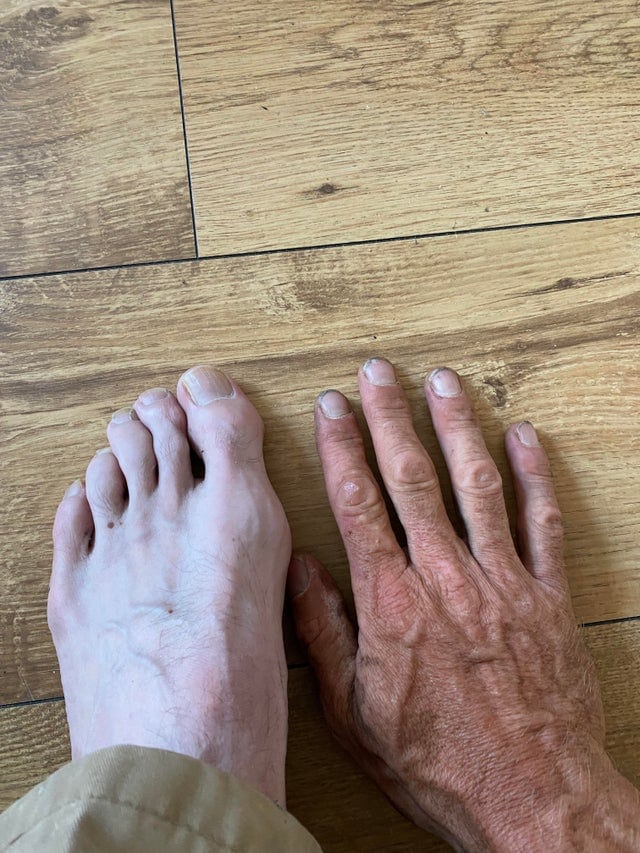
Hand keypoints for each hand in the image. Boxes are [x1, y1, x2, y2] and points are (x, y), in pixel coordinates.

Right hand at [288, 359, 637, 850]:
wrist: (532, 800)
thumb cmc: (436, 763)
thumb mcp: (353, 714)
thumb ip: (323, 634)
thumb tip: (299, 569)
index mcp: (392, 605)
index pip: (360, 505)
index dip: (343, 448)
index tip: (333, 408)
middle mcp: (447, 580)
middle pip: (413, 480)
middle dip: (392, 418)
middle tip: (379, 372)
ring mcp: (504, 583)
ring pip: (478, 486)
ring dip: (458, 427)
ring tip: (443, 381)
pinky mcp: (550, 598)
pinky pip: (544, 524)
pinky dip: (535, 476)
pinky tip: (525, 436)